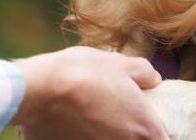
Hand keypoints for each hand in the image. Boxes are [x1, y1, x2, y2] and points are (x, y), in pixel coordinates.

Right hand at [10, 46, 166, 139]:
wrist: (40, 89)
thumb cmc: (83, 73)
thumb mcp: (119, 63)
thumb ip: (144, 73)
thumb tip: (153, 79)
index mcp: (145, 129)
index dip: (156, 131)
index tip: (147, 122)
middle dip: (128, 131)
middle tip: (113, 113)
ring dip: (104, 132)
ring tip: (90, 115)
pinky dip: (82, 134)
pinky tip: (72, 121)